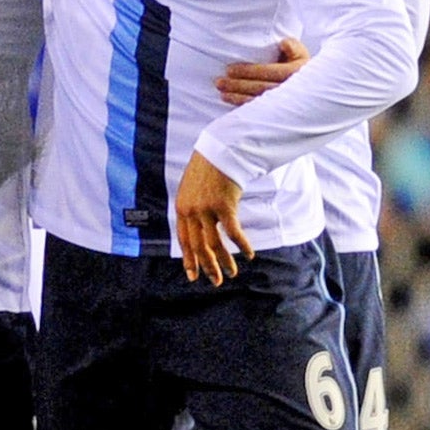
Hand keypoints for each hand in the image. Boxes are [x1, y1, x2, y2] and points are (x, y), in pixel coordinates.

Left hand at [176, 150, 252, 284]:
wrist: (220, 149)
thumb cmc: (208, 169)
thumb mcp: (192, 189)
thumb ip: (192, 209)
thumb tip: (198, 230)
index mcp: (182, 208)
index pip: (184, 241)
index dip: (189, 260)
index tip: (193, 276)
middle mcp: (191, 211)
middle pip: (199, 247)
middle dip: (208, 267)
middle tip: (216, 281)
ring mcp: (207, 209)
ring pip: (215, 244)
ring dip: (225, 261)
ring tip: (232, 273)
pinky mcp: (224, 206)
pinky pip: (233, 232)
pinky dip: (242, 245)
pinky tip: (248, 254)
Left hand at [216, 36, 310, 106]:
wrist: (309, 89)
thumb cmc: (299, 66)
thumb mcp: (301, 54)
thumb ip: (293, 46)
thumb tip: (283, 43)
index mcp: (295, 73)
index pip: (270, 72)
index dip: (249, 72)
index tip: (230, 70)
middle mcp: (291, 90)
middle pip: (261, 88)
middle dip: (238, 85)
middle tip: (219, 82)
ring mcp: (284, 104)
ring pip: (258, 101)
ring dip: (237, 96)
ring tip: (221, 92)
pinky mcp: (276, 113)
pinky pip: (257, 111)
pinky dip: (242, 106)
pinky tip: (229, 100)